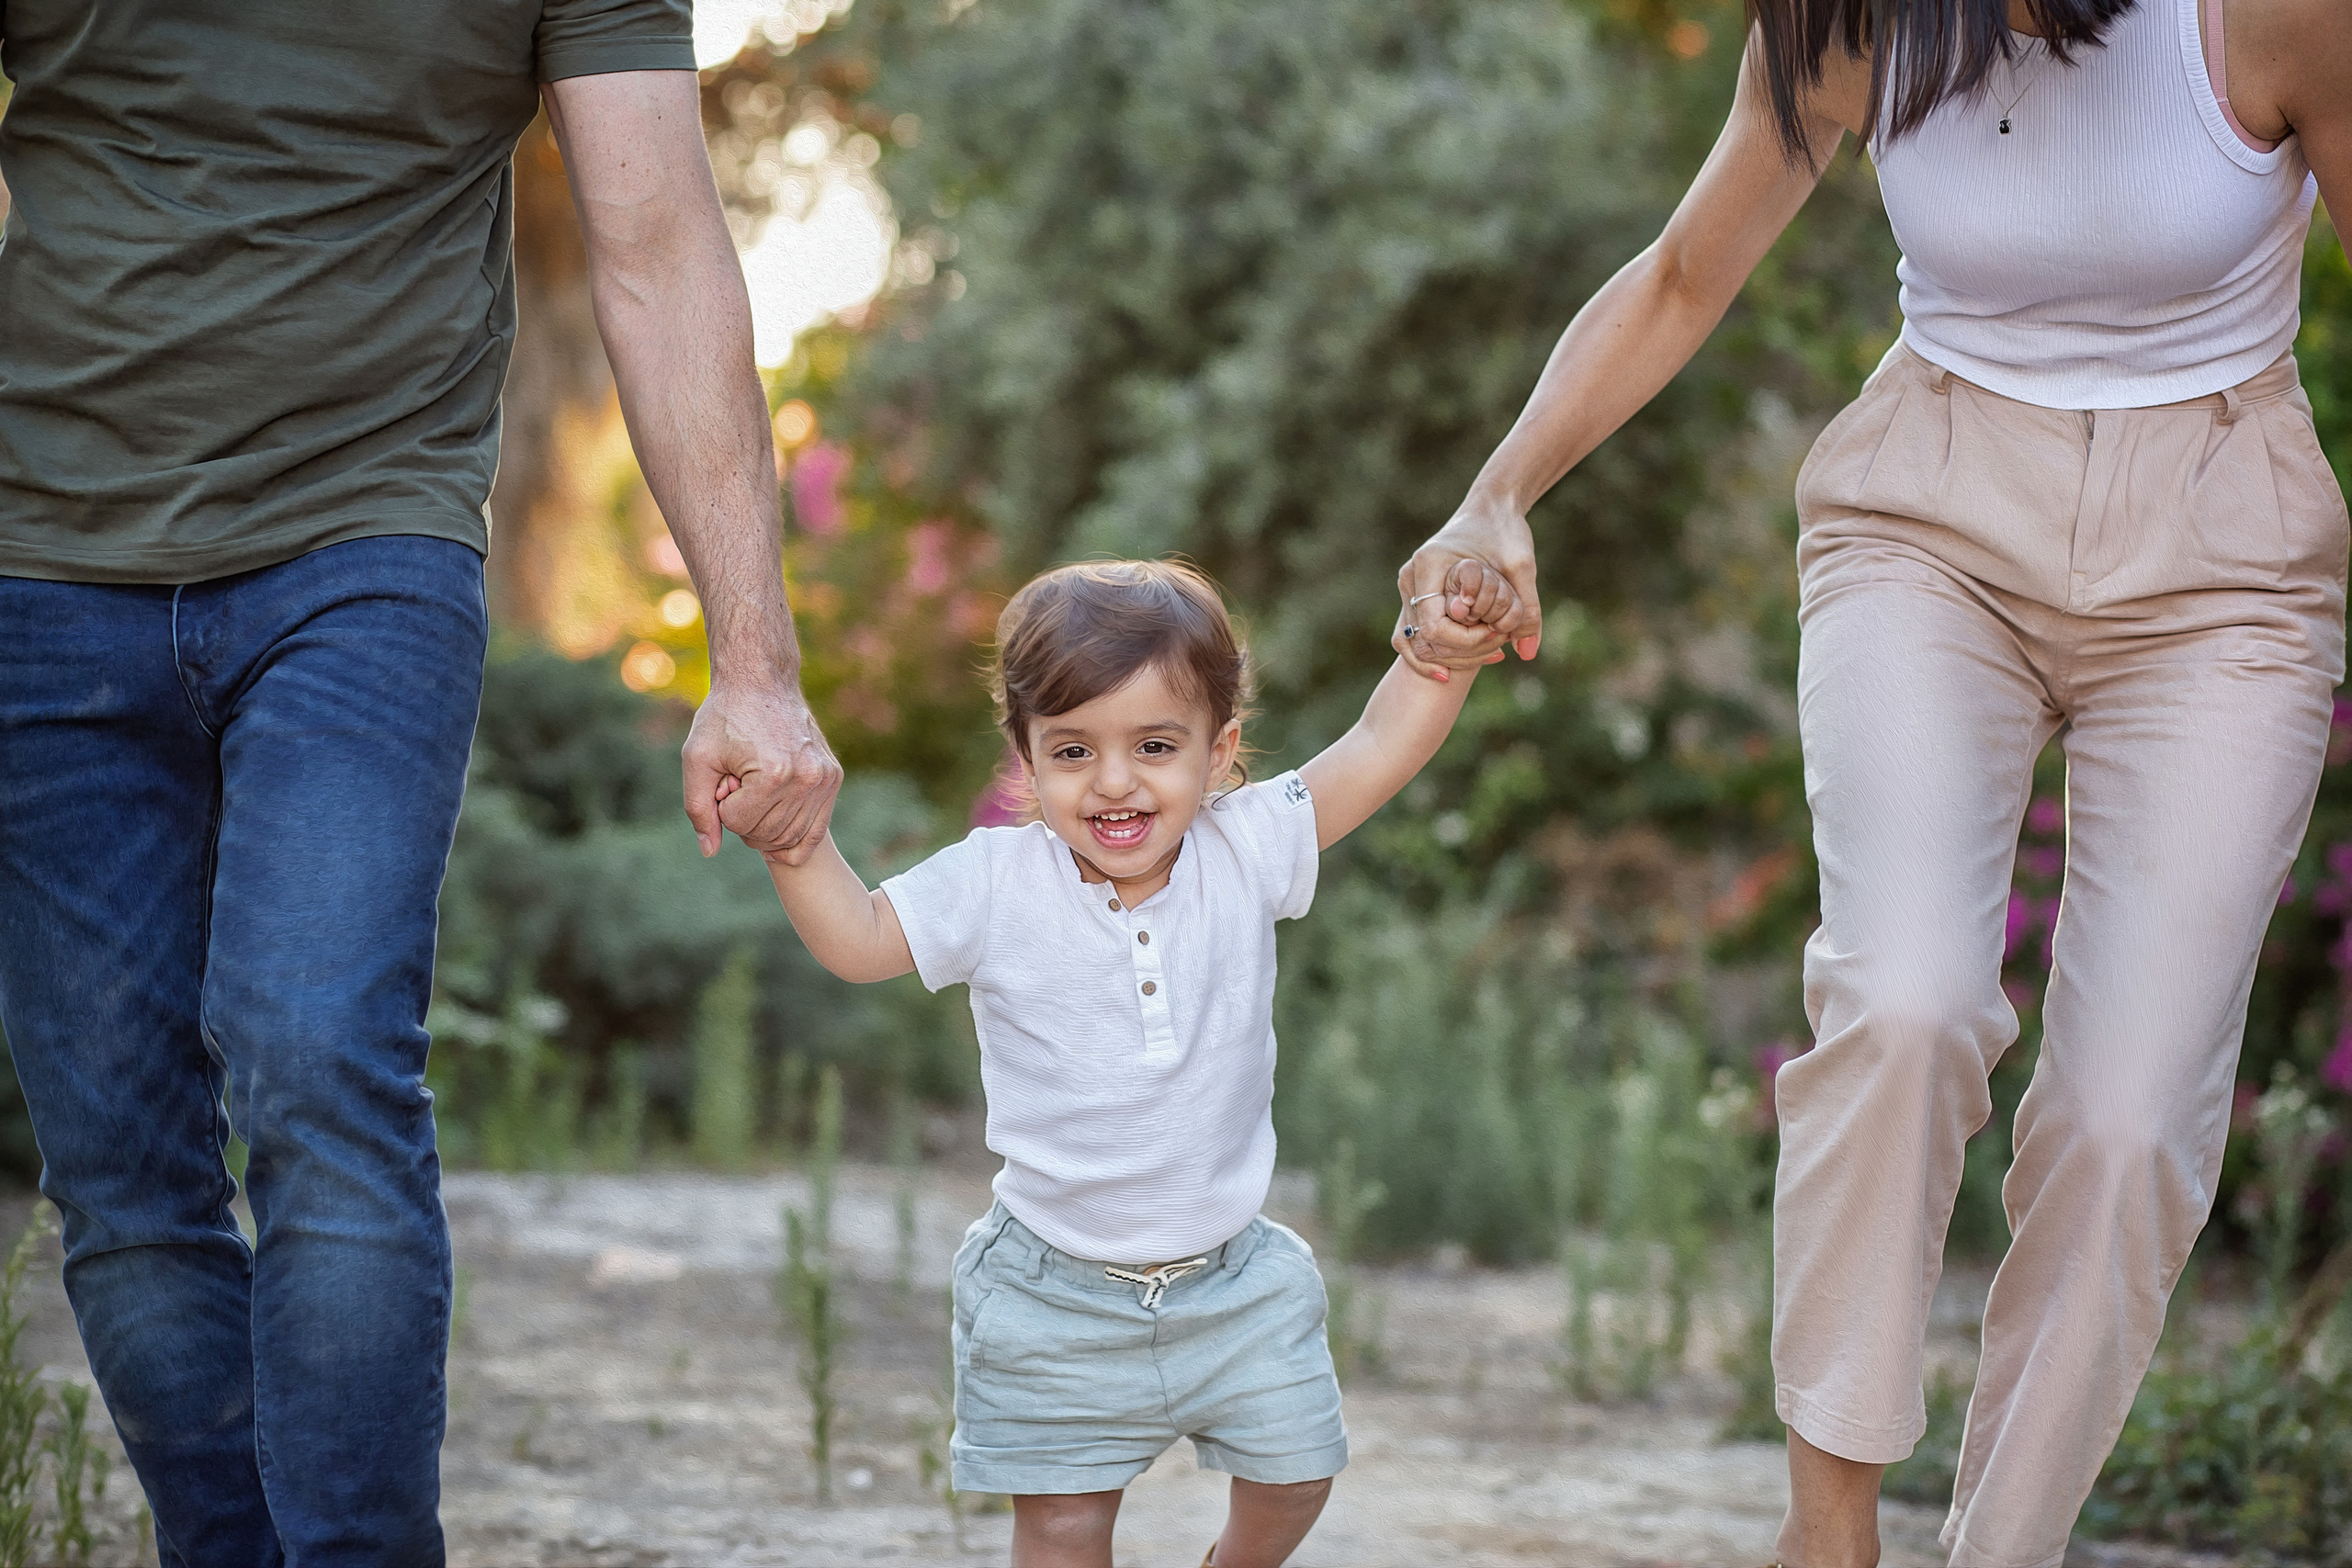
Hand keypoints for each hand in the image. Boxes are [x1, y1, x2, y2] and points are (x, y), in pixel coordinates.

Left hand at [683, 677, 842, 862]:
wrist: (762, 682)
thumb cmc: (725, 717)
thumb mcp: (697, 758)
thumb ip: (698, 808)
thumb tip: (709, 851)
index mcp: (773, 773)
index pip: (737, 823)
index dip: (722, 807)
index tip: (723, 780)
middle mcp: (806, 779)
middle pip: (764, 833)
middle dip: (742, 818)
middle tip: (737, 787)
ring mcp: (824, 779)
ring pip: (788, 837)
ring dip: (764, 827)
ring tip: (753, 796)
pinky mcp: (832, 778)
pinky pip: (815, 831)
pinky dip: (794, 842)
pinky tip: (775, 841)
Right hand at [1394, 497, 1541, 679]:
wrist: (1492, 507)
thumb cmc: (1505, 530)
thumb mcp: (1522, 567)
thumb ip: (1527, 609)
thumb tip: (1527, 654)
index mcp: (1428, 565)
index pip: (1433, 626)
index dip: (1463, 642)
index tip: (1495, 637)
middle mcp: (1410, 577)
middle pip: (1422, 640)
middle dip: (1460, 655)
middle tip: (1498, 652)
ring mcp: (1410, 587)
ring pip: (1418, 642)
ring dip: (1452, 656)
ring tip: (1492, 654)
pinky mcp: (1417, 594)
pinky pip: (1420, 633)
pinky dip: (1444, 649)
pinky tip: (1475, 654)